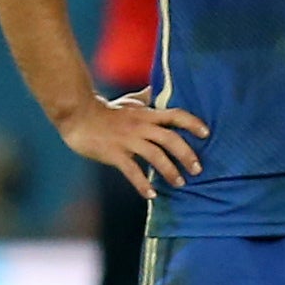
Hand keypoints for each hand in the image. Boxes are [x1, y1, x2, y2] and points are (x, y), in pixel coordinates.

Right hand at [56, 91, 208, 198]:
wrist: (77, 116)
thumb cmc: (103, 109)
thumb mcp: (128, 101)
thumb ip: (145, 98)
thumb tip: (156, 90)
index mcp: (146, 114)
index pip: (175, 115)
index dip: (192, 123)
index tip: (207, 133)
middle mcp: (140, 126)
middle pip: (170, 138)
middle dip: (187, 154)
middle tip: (197, 170)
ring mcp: (127, 140)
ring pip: (155, 155)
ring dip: (170, 171)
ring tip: (179, 183)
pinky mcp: (114, 153)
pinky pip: (132, 170)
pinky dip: (142, 184)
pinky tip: (151, 195)